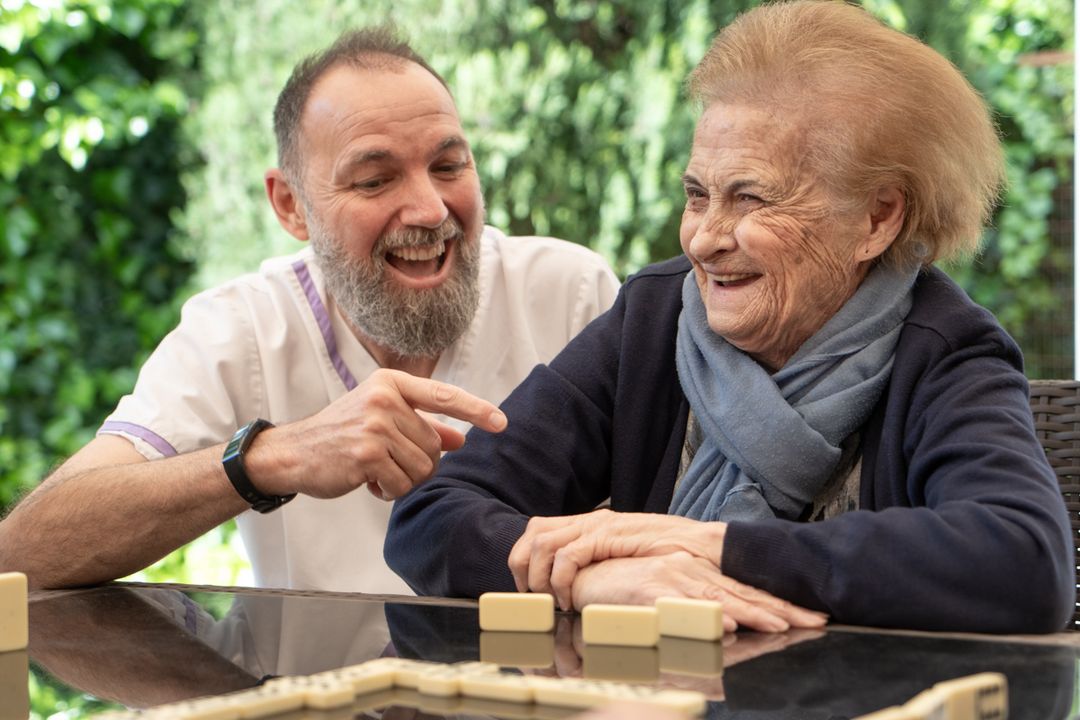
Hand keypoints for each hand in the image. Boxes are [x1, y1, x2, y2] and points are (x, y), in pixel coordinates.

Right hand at [247, 368, 506, 499]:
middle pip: (434, 445)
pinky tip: (366, 481)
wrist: (293, 453)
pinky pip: (402, 484)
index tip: (502, 422)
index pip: (445, 396)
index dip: (477, 410)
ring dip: (402, 479)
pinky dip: (388, 491)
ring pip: (422, 467)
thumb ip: (422, 426)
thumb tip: (461, 440)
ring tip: (374, 469)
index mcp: (391, 383)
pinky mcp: (367, 453)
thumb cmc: (341, 435)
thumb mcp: (382, 419)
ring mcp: (375, 425)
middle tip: (385, 461)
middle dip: (416, 462)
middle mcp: (384, 399)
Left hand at [509, 509, 724, 608]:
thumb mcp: (624, 556)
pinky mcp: (608, 536)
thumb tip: (576, 581)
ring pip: (543, 543)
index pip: (539, 528)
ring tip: (549, 600)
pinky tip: (569, 601)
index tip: (527, 587)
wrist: (700, 546)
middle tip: (530, 596)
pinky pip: (568, 556)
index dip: (524, 557)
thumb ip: (600, 561)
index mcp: (592, 522)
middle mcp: (591, 519)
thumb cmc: (669, 557)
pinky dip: (560, 580)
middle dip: (522, 565)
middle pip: (533, 532)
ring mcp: (599, 525)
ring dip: (538, 576)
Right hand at [569, 553, 826, 632]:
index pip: (745, 591)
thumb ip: (693, 609)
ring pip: (720, 598)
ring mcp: (672, 577)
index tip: (811, 616)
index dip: (778, 604)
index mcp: (697, 575)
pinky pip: (682, 604)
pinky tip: (724, 623)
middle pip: (742, 594)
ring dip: (751, 613)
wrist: (582, 571)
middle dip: (780, 609)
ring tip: (780, 625)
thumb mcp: (664, 598)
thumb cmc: (622, 587)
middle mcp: (690, 572)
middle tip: (815, 621)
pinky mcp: (650, 585)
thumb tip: (728, 625)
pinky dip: (705, 613)